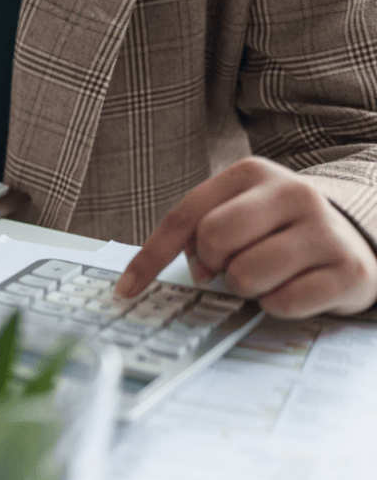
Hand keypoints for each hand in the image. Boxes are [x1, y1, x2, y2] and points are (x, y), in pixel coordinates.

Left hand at [117, 156, 376, 316]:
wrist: (355, 238)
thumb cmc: (278, 230)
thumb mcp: (237, 212)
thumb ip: (198, 230)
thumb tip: (188, 271)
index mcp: (253, 173)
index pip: (185, 217)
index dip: (150, 258)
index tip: (126, 291)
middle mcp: (293, 193)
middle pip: (214, 238)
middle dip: (213, 264)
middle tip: (230, 267)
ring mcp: (325, 230)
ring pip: (247, 275)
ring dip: (247, 288)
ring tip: (267, 276)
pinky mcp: (349, 270)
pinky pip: (284, 303)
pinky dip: (278, 305)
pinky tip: (294, 288)